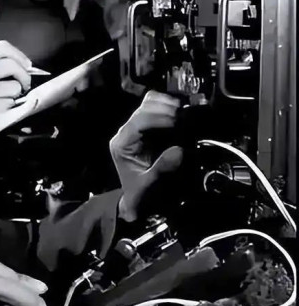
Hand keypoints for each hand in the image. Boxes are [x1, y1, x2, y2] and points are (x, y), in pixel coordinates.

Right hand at [0, 41, 31, 135]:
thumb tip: (26, 65)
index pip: (3, 47)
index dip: (20, 55)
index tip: (27, 65)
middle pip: (13, 66)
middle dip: (24, 75)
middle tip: (25, 83)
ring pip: (15, 87)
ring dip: (15, 92)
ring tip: (6, 93)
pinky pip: (10, 103)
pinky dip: (8, 103)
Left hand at [109, 91, 183, 221]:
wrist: (138, 201)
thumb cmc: (141, 194)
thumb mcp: (150, 186)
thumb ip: (162, 169)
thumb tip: (178, 151)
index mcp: (121, 144)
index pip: (137, 122)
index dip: (157, 118)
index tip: (176, 120)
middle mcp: (126, 133)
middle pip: (143, 109)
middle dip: (163, 109)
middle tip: (183, 115)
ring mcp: (136, 129)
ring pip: (148, 104)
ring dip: (166, 105)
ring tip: (183, 112)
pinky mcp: (148, 129)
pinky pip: (156, 109)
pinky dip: (168, 107)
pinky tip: (180, 112)